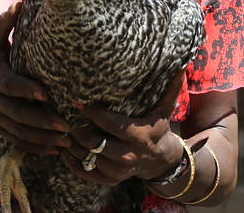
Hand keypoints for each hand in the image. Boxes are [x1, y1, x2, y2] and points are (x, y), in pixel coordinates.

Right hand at [0, 3, 69, 154]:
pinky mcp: (1, 128)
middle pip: (17, 114)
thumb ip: (5, 22)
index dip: (26, 90)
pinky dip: (36, 148)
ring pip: (20, 131)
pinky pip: (18, 142)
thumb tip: (19, 2)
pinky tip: (56, 150)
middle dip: (41, 120)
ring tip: (66, 140)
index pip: (10, 85)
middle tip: (65, 123)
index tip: (46, 93)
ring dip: (43, 138)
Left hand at [60, 70, 186, 184]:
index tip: (78, 103)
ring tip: (62, 129)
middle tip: (64, 116)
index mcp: (137, 136)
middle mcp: (127, 155)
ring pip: (87, 156)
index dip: (92, 113)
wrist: (162, 161)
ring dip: (72, 144)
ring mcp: (118, 170)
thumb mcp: (164, 110)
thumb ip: (169, 88)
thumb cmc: (157, 128)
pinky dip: (72, 163)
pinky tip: (65, 150)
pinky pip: (85, 173)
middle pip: (94, 141)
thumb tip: (181, 64)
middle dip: (77, 129)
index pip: (109, 124)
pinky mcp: (110, 180)